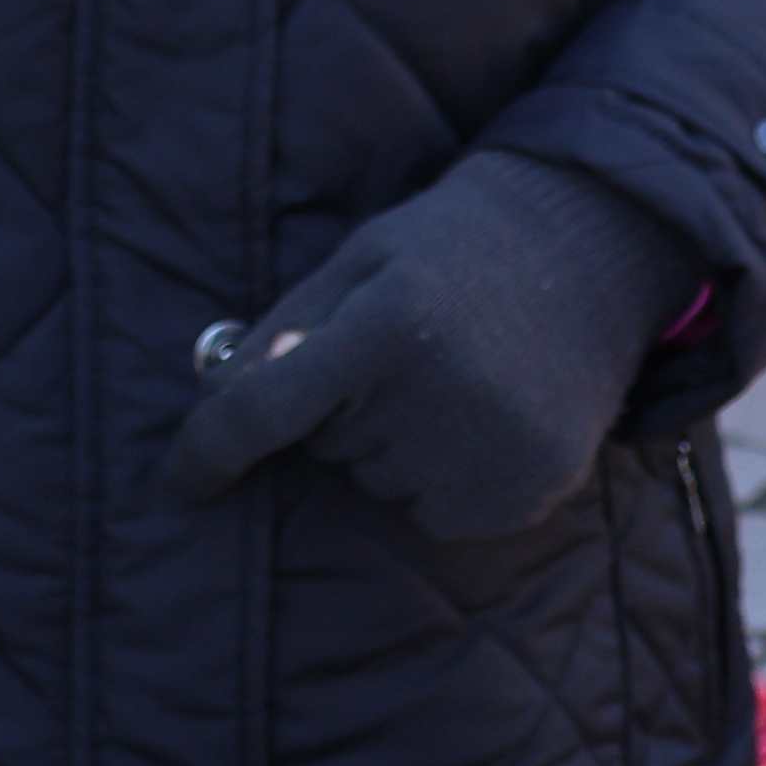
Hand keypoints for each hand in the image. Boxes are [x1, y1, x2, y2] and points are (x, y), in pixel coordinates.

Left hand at [166, 151, 707, 541]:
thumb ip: (283, 329)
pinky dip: (441, 480)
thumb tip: (213, 401)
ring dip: (394, 444)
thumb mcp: (358, 261)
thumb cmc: (450, 250)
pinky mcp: (527, 495)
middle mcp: (440, 397)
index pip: (264, 411)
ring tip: (452, 377)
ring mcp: (490, 453)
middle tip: (406, 349)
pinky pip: (436, 516)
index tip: (178, 481)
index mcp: (385, 326)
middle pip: (328, 449)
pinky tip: (481, 418)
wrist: (587, 250)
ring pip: (380, 485)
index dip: (208, 451)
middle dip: (342, 409)